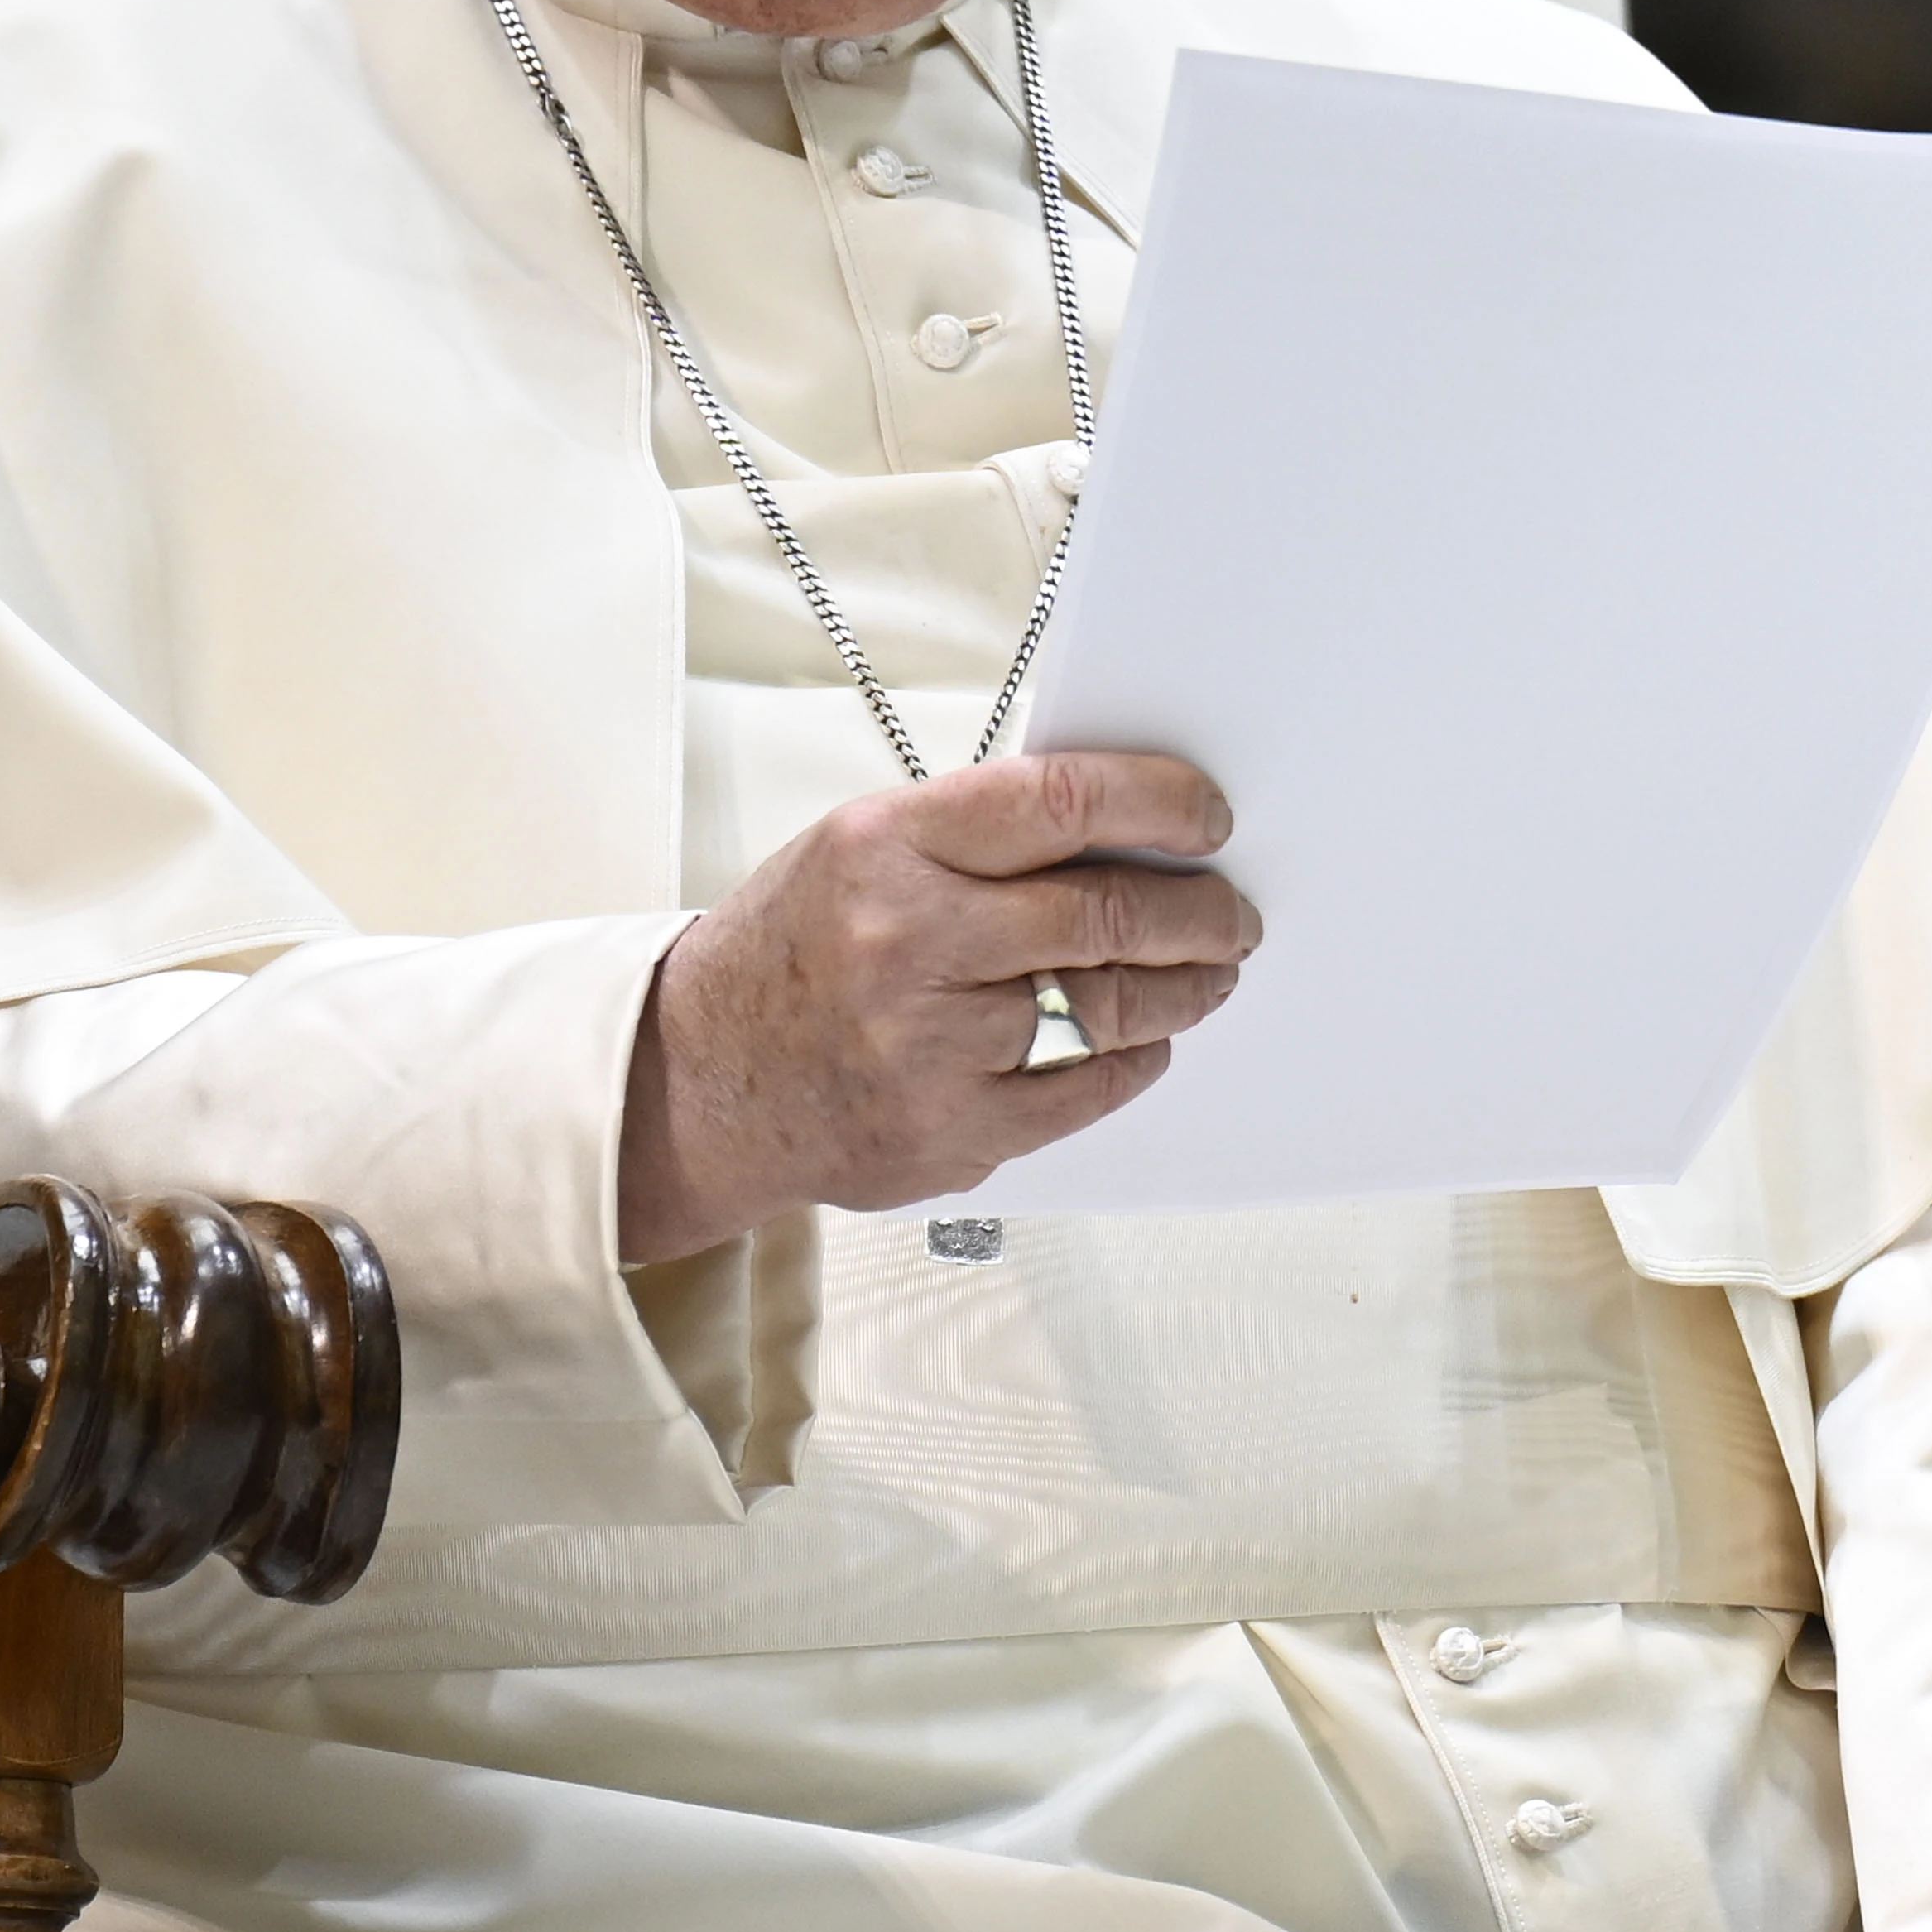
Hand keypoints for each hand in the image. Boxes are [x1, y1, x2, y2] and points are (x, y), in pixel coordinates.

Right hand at [616, 751, 1255, 1258]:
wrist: (698, 1081)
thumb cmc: (792, 950)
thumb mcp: (859, 849)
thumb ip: (978, 833)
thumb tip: (1123, 822)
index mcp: (888, 846)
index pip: (1061, 801)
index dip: (1160, 803)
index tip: (1210, 816)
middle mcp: (910, 940)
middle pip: (1106, 912)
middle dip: (1200, 910)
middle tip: (1234, 910)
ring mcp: (932, 1044)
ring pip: (1111, 1006)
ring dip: (1186, 987)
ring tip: (1212, 971)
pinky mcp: (952, 1131)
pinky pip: (1086, 1088)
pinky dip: (1136, 1059)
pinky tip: (1150, 1038)